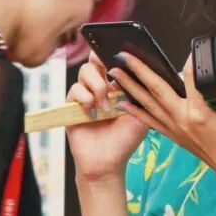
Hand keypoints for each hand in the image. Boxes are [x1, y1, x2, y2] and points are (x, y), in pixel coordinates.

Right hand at [65, 51, 148, 182]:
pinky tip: (93, 113)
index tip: (118, 52)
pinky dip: (85, 99)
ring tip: (105, 106)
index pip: (112, 61)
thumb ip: (142, 91)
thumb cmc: (126, 139)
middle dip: (100, 61)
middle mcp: (100, 87)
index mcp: (117, 86)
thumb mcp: (141, 112)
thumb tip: (143, 68)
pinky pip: (75, 89)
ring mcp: (85, 95)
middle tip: (109, 73)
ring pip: (85, 72)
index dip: (113, 53)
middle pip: (94, 60)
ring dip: (97, 86)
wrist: (108, 162)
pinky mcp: (72, 106)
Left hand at [111, 52, 215, 176]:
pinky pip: (149, 121)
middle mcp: (182, 120)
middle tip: (123, 55)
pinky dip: (135, 111)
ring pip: (148, 104)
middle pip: (156, 90)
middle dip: (138, 71)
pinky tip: (123, 102)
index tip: (190, 49)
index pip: (189, 80)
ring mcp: (174, 129)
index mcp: (199, 113)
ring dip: (130, 88)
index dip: (190, 63)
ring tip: (114, 74)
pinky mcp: (172, 135)